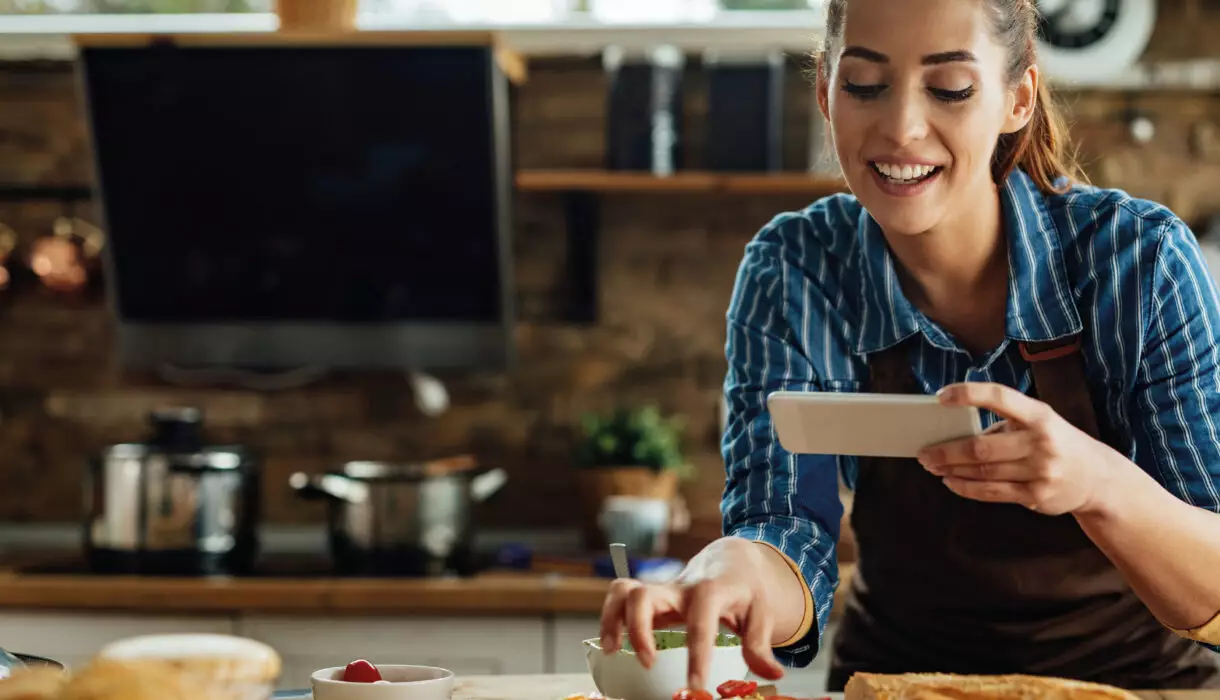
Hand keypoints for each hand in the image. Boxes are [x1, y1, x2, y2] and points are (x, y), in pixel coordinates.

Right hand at [599, 538, 784, 690]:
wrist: (731, 561)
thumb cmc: (746, 590)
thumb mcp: (761, 613)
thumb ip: (761, 644)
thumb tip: (772, 674)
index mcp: (711, 592)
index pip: (700, 622)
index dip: (696, 655)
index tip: (695, 688)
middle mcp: (679, 588)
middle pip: (644, 596)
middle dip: (638, 630)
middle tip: (648, 662)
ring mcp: (661, 591)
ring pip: (623, 591)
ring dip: (611, 619)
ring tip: (614, 650)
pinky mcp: (649, 597)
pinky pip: (619, 597)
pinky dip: (609, 617)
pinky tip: (613, 644)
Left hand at [916, 382, 1120, 515]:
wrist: (1097, 478)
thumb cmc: (1055, 442)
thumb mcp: (1039, 423)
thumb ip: (1003, 425)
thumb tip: (953, 433)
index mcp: (1039, 415)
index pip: (1000, 396)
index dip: (969, 394)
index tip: (941, 396)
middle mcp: (1041, 441)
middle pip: (981, 447)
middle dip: (946, 450)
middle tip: (923, 451)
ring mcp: (1041, 471)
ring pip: (983, 472)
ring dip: (951, 469)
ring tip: (932, 465)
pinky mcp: (1037, 496)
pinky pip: (992, 493)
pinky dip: (965, 487)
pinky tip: (950, 481)